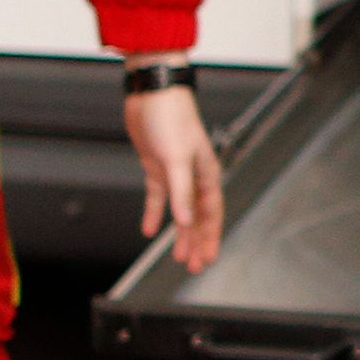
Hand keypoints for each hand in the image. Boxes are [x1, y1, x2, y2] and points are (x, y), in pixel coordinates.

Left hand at [126, 77, 225, 271]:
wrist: (152, 93)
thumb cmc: (171, 117)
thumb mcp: (176, 158)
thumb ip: (181, 192)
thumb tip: (186, 222)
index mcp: (205, 174)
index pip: (210, 214)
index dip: (209, 238)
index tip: (207, 259)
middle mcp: (192, 176)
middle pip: (197, 218)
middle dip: (197, 242)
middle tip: (194, 266)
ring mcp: (174, 173)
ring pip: (179, 212)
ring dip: (179, 234)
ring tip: (177, 256)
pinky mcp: (156, 167)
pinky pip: (157, 198)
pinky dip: (154, 214)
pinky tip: (150, 230)